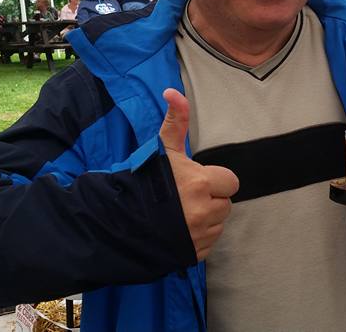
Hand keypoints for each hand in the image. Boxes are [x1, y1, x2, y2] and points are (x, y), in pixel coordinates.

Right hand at [160, 88, 238, 260]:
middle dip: (211, 199)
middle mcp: (203, 211)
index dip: (214, 180)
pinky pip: (209, 243)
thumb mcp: (162, 149)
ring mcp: (198, 235)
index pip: (231, 182)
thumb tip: (173, 91)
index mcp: (200, 183)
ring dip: (206, 219)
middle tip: (186, 197)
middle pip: (226, 204)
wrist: (115, 221)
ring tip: (180, 213)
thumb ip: (176, 121)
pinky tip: (179, 229)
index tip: (195, 180)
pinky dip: (198, 237)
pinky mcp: (193, 254)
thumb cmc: (143, 182)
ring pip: (219, 224)